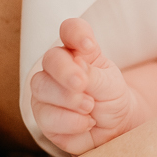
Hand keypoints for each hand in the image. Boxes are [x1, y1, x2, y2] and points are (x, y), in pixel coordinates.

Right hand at [29, 18, 144, 153]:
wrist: (114, 126)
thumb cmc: (111, 98)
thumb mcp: (111, 84)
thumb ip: (94, 74)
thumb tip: (76, 64)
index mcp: (78, 51)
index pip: (70, 30)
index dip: (75, 33)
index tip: (88, 46)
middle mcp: (58, 68)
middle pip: (50, 59)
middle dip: (65, 71)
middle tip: (81, 84)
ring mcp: (46, 91)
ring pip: (41, 87)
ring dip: (68, 99)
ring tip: (90, 106)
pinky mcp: (43, 116)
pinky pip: (46, 117)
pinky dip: (69, 121)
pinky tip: (86, 122)